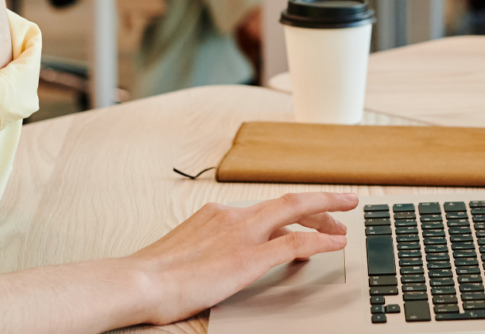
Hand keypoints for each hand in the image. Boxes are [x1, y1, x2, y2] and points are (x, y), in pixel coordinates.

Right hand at [133, 191, 357, 324]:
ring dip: (324, 217)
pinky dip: (320, 241)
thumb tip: (220, 260)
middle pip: (286, 202)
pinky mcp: (248, 257)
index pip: (263, 207)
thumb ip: (209, 247)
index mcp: (216, 213)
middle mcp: (232, 216)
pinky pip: (295, 244)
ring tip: (344, 227)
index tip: (306, 211)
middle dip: (318, 202)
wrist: (140, 281)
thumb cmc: (154, 275)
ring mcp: (242, 234)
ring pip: (295, 213)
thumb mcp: (185, 250)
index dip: (290, 209)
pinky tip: (337, 245)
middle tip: (341, 208)